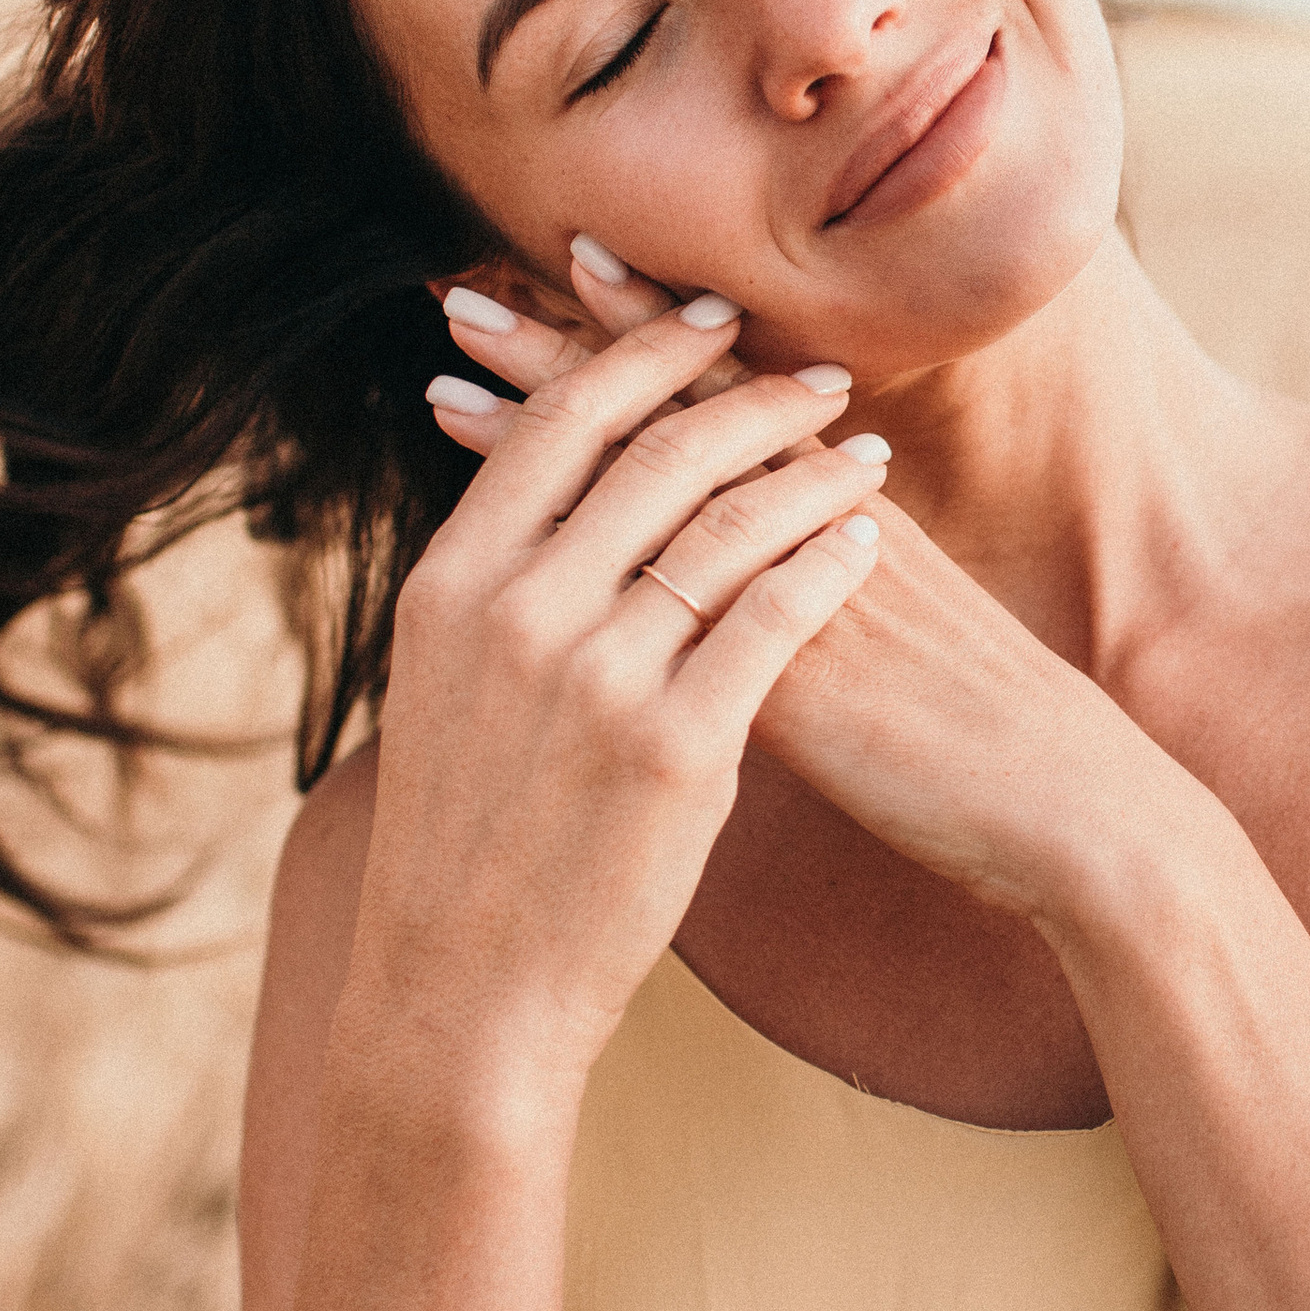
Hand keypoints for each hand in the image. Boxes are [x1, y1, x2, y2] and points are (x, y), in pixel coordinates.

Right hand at [352, 290, 881, 1080]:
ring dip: (807, 473)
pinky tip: (865, 540)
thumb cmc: (465, 838)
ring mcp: (595, 676)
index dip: (640, 359)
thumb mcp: (444, 685)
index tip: (707, 322)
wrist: (465, 987)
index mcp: (452, 583)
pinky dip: (824, 564)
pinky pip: (772, 618)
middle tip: (816, 377)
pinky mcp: (673, 746)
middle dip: (748, 398)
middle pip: (655, 455)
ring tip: (861, 450)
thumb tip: (536, 480)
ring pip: (726, 527)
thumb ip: (496, 581)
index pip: (562, 426)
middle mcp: (517, 612)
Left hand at [432, 242, 1185, 932]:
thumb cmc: (981, 737)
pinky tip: (516, 526)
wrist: (1066, 804)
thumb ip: (815, 585)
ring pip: (657, 470)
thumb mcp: (889, 632)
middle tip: (461, 297)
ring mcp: (793, 580)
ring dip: (551, 418)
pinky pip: (671, 573)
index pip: (714, 398)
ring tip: (452, 366)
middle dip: (565, 350)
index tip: (555, 272)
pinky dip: (589, 536)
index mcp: (832, 509)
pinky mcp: (790, 657)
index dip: (633, 339)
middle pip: (670, 408)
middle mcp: (809, 521)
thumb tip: (744, 575)